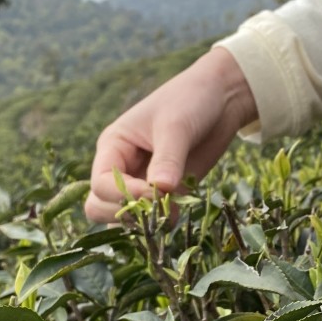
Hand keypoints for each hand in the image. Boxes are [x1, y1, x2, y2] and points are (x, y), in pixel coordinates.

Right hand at [85, 47, 256, 222]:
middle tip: (160, 206)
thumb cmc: (190, 100)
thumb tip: (160, 189)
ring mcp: (142, 181)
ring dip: (145, 222)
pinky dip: (164, 220)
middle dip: (127, 212)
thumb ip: (168, 159)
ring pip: (125, 216)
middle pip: (100, 206)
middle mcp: (122, 167)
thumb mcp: (176, 126)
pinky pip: (154, 217)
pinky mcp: (166, 191)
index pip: (100, 184)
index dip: (124, 195)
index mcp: (114, 146)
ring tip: (173, 210)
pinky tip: (182, 210)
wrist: (221, 98)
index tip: (155, 191)